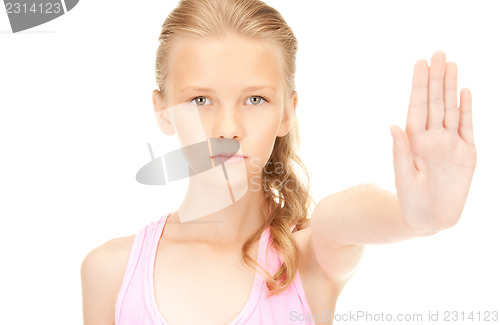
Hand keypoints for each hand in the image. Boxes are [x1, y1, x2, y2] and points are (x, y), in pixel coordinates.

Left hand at [390, 51, 476, 234]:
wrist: (430, 221)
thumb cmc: (410, 201)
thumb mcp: (404, 177)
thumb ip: (401, 151)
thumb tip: (393, 125)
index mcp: (414, 141)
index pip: (417, 107)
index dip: (419, 85)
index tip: (420, 63)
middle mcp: (432, 137)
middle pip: (435, 102)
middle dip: (436, 78)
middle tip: (438, 53)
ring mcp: (450, 143)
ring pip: (452, 109)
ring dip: (451, 87)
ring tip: (451, 64)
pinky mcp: (467, 154)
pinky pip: (467, 127)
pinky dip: (467, 110)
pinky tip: (464, 92)